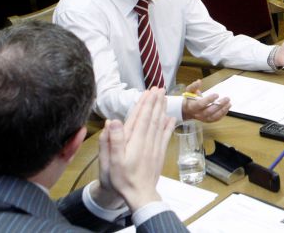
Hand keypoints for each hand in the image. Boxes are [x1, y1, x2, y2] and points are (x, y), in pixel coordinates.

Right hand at [99, 88, 175, 211]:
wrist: (140, 195)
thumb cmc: (122, 180)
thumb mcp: (111, 161)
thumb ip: (112, 141)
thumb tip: (112, 121)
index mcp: (135, 141)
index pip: (141, 117)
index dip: (145, 103)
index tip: (149, 91)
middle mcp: (147, 141)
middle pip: (152, 117)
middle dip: (156, 102)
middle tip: (159, 88)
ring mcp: (155, 147)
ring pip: (160, 124)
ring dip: (162, 110)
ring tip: (165, 98)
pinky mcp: (160, 153)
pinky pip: (165, 136)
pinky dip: (169, 126)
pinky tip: (171, 118)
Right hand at [181, 79, 230, 121]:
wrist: (187, 111)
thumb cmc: (189, 99)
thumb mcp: (189, 91)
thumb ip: (193, 86)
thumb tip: (199, 81)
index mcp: (192, 106)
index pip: (201, 104)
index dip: (209, 100)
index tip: (217, 94)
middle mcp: (198, 114)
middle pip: (209, 111)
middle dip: (219, 105)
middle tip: (227, 98)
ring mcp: (203, 118)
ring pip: (214, 116)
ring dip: (223, 110)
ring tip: (229, 103)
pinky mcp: (208, 120)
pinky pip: (216, 119)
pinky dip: (222, 114)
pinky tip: (227, 108)